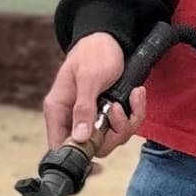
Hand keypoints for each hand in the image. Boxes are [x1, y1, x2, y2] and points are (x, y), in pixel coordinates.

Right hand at [43, 31, 141, 154]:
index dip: (77, 156)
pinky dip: (135, 112)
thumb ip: (83, 108)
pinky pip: (123, 126)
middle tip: (119, 110)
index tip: (98, 155)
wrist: (111, 38)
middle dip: (113, 133)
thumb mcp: (89, 78)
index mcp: (58, 110)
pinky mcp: (108, 114)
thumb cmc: (94, 53)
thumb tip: (79, 138)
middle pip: (92, 147)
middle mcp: (73, 117)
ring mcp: (91, 117)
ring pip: (111, 138)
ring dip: (127, 121)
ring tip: (131, 96)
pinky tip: (136, 94)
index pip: (60, 146)